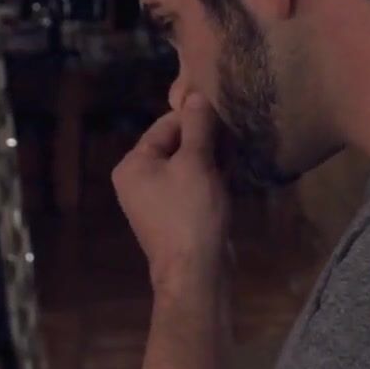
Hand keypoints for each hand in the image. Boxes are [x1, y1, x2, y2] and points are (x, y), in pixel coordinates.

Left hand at [113, 93, 229, 291]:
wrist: (195, 273)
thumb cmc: (190, 213)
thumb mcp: (195, 163)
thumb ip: (197, 127)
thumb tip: (195, 95)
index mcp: (133, 165)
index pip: (165, 125)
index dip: (195, 117)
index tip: (224, 112)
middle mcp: (138, 181)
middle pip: (175, 144)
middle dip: (205, 139)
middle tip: (235, 133)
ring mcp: (156, 201)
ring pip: (187, 166)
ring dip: (211, 158)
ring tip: (236, 152)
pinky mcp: (176, 216)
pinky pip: (192, 186)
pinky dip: (211, 178)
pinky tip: (233, 174)